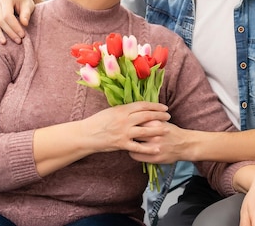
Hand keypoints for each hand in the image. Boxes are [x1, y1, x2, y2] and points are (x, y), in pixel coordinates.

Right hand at [0, 0, 42, 43]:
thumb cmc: (25, 2)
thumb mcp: (28, 5)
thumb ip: (26, 14)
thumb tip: (24, 23)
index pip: (8, 16)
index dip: (15, 27)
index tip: (22, 35)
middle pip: (0, 20)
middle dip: (9, 32)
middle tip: (18, 41)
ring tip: (4, 43)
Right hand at [34, 101, 170, 175]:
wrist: (86, 135)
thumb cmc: (98, 121)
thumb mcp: (111, 110)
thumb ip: (125, 109)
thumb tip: (138, 107)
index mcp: (122, 109)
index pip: (143, 105)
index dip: (155, 106)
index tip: (164, 107)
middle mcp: (125, 120)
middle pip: (147, 116)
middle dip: (160, 115)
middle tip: (168, 116)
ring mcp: (124, 132)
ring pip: (145, 131)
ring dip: (158, 130)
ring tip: (166, 129)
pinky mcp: (122, 144)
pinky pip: (138, 147)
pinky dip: (148, 149)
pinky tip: (156, 149)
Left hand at [128, 121, 188, 163]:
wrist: (184, 144)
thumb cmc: (171, 131)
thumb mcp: (162, 121)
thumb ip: (149, 119)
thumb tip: (133, 116)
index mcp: (156, 123)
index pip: (136, 121)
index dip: (130, 122)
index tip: (127, 124)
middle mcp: (154, 135)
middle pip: (133, 132)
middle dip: (127, 132)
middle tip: (125, 133)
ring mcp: (154, 147)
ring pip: (132, 145)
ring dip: (128, 143)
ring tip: (128, 142)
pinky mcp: (153, 157)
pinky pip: (135, 156)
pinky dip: (132, 152)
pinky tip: (134, 150)